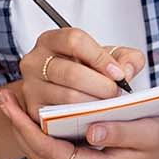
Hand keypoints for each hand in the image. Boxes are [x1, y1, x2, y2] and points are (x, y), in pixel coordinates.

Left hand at [0, 92, 158, 158]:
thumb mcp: (150, 132)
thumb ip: (120, 131)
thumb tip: (91, 130)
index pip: (49, 150)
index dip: (26, 127)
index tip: (11, 104)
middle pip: (38, 156)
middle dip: (17, 128)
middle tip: (2, 98)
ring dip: (25, 134)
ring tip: (12, 106)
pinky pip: (54, 158)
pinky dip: (39, 139)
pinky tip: (34, 119)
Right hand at [18, 27, 142, 113]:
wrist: (71, 94)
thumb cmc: (90, 72)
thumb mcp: (111, 59)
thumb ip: (128, 59)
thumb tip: (127, 71)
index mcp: (52, 41)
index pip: (74, 40)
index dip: (100, 58)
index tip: (118, 74)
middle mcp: (34, 61)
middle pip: (72, 73)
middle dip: (101, 86)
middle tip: (116, 94)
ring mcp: (31, 87)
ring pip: (68, 97)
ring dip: (94, 104)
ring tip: (108, 105)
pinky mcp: (33, 111)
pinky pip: (61, 116)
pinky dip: (83, 118)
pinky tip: (96, 116)